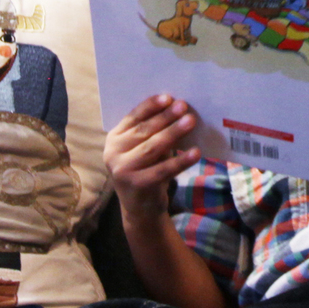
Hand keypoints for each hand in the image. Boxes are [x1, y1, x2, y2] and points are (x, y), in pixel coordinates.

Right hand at [104, 93, 202, 217]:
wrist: (140, 210)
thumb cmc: (145, 170)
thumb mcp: (143, 149)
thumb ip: (153, 132)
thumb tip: (177, 110)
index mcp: (113, 139)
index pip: (132, 118)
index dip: (150, 106)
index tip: (168, 97)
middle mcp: (113, 153)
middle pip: (143, 131)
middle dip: (165, 117)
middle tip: (183, 106)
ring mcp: (123, 171)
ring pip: (152, 148)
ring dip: (173, 133)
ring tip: (191, 121)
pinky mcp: (137, 186)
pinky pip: (163, 170)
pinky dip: (181, 161)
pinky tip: (195, 152)